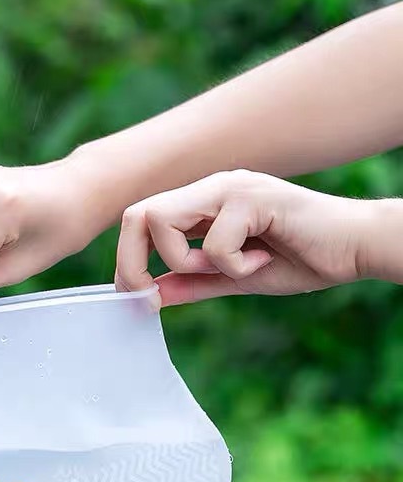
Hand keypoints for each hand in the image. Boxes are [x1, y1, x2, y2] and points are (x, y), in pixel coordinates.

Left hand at [115, 170, 380, 306]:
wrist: (354, 249)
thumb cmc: (299, 258)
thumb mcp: (232, 278)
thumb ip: (191, 283)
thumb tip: (151, 294)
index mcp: (201, 204)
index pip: (139, 219)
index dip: (126, 258)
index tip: (137, 294)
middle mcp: (209, 189)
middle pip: (137, 213)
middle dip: (133, 261)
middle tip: (152, 293)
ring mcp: (230, 188)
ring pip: (163, 220)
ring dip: (185, 260)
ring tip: (228, 268)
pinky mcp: (253, 197)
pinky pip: (215, 242)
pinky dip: (234, 266)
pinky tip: (263, 260)